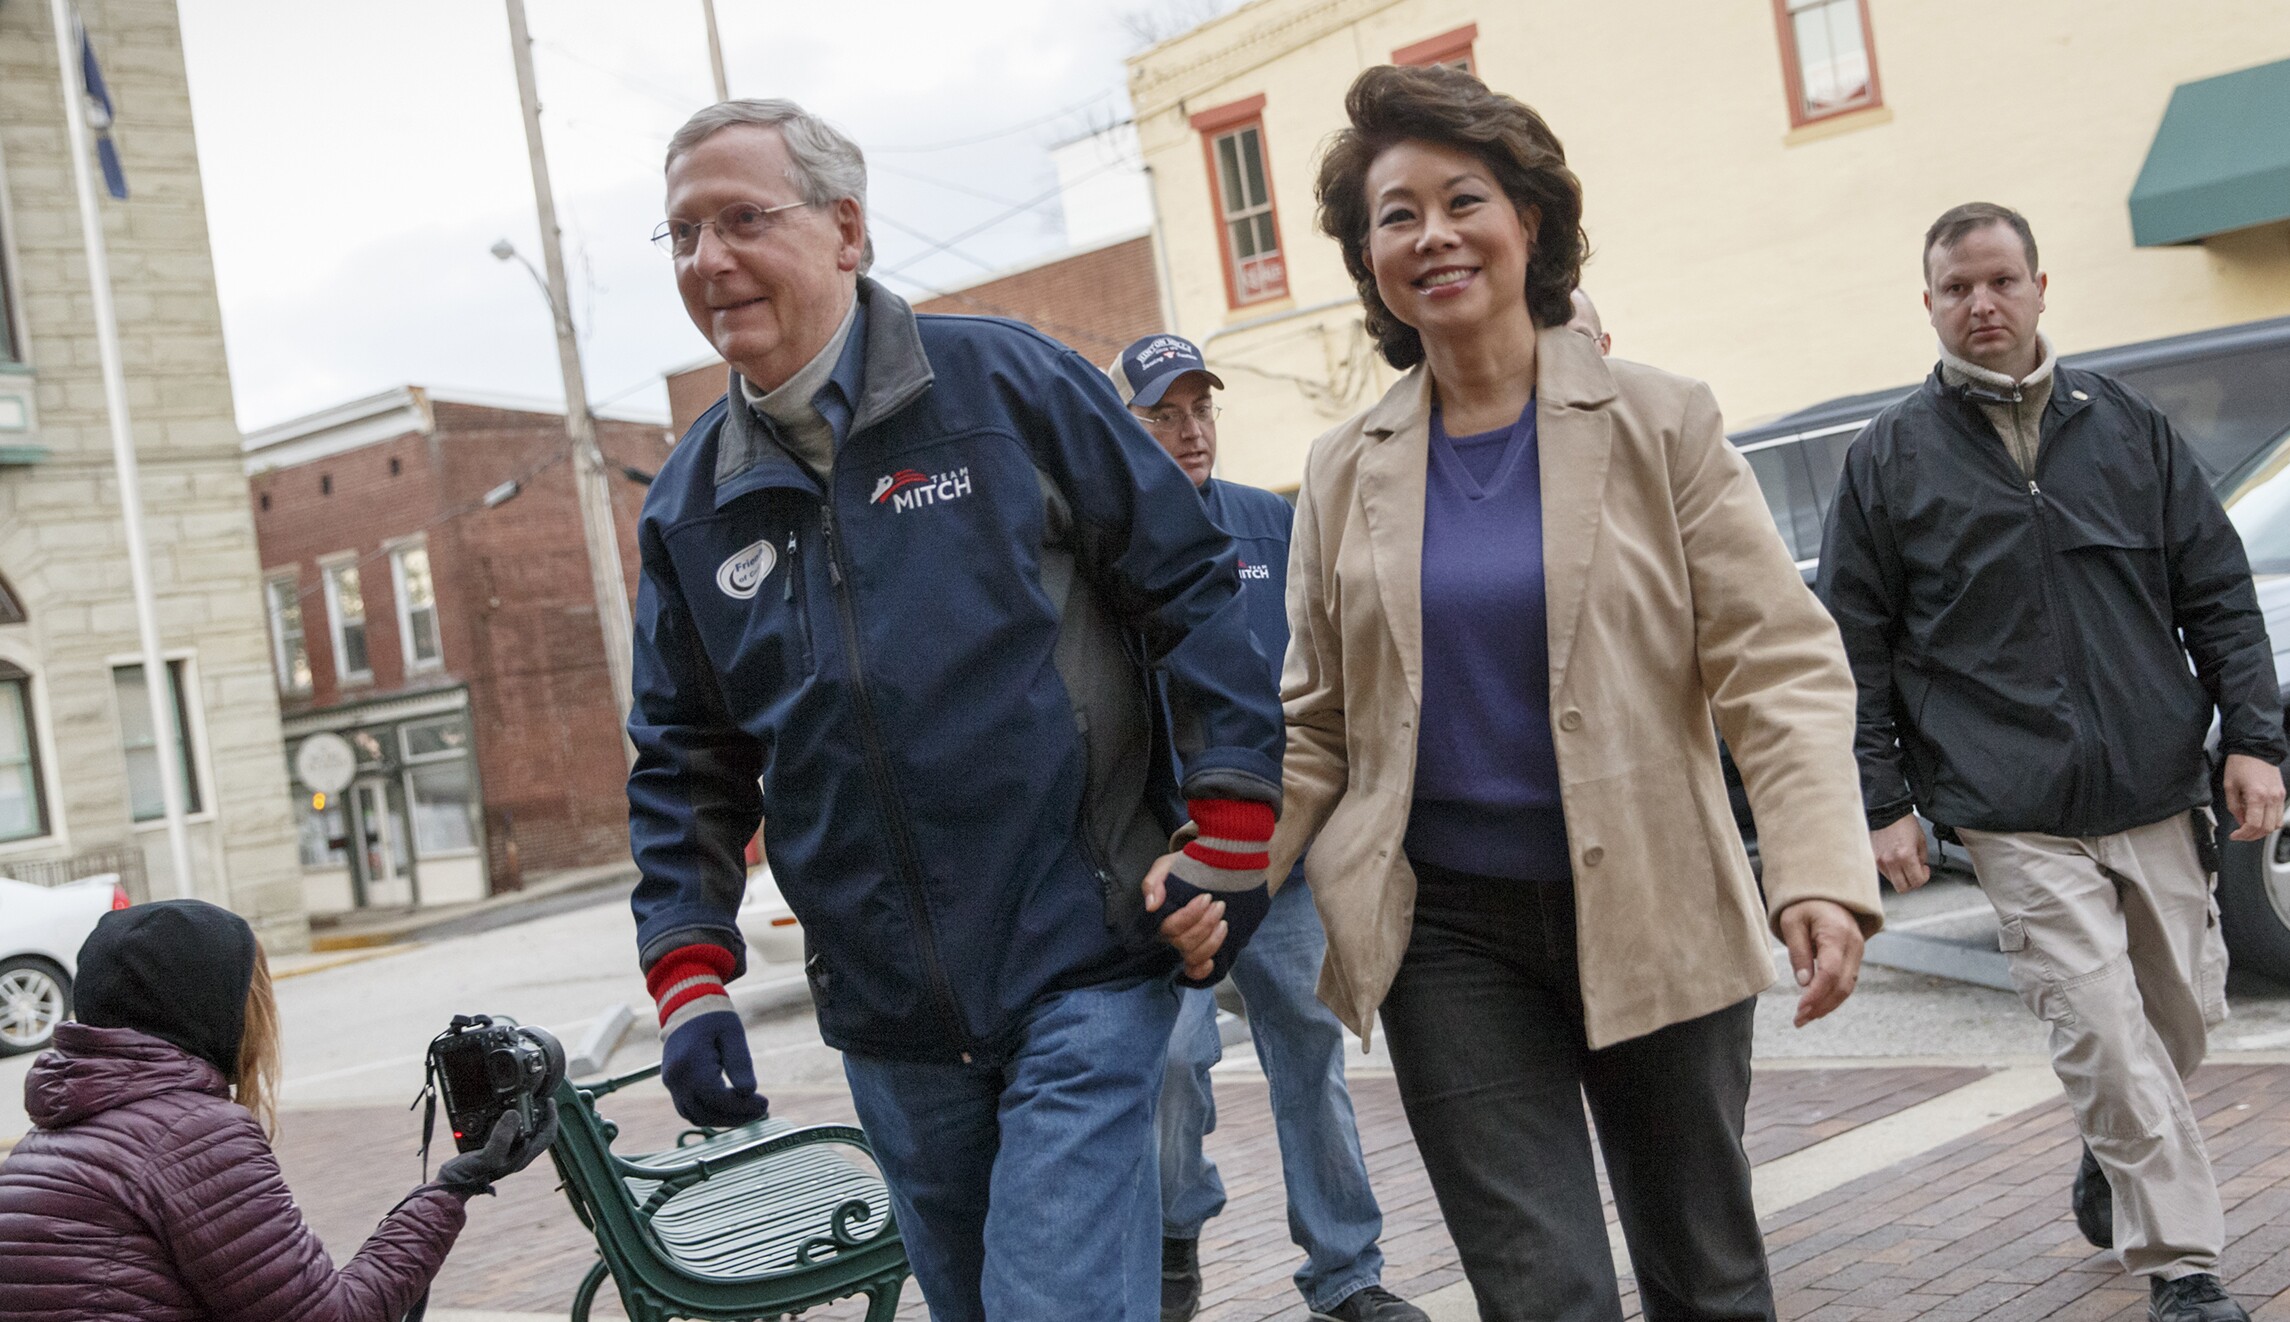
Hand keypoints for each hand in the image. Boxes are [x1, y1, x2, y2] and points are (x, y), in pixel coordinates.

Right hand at [436, 1105, 555, 1193]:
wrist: (451, 1183)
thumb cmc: (471, 1175)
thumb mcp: (488, 1156)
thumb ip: (502, 1138)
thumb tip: (514, 1114)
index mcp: (522, 1156)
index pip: (547, 1136)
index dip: (551, 1117)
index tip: (549, 1101)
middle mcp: (517, 1153)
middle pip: (537, 1130)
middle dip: (540, 1112)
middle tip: (535, 1096)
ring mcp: (506, 1150)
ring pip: (523, 1128)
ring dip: (525, 1113)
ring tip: (521, 1098)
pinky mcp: (494, 1146)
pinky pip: (507, 1128)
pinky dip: (508, 1117)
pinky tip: (501, 1108)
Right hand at [660, 1009, 769, 1128]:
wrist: (686, 1006)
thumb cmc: (713, 1017)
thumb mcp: (733, 1033)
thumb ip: (740, 1062)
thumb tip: (749, 1092)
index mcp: (690, 1063)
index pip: (717, 1098)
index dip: (743, 1106)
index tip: (765, 1103)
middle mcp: (675, 1078)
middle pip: (706, 1112)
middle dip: (736, 1117)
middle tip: (762, 1109)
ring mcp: (670, 1083)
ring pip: (696, 1116)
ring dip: (724, 1119)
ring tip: (750, 1111)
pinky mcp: (672, 1085)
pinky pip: (689, 1110)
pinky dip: (711, 1114)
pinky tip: (732, 1107)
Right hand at [1142, 851, 1225, 981]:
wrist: (1208, 869)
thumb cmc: (1184, 869)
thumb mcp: (1166, 866)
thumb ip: (1154, 882)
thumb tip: (1151, 906)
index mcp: (1160, 917)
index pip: (1170, 927)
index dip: (1190, 916)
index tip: (1206, 897)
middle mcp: (1170, 936)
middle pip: (1184, 942)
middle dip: (1205, 925)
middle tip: (1219, 905)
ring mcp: (1185, 945)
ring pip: (1193, 956)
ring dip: (1211, 941)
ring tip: (1223, 922)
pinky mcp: (1199, 952)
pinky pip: (1194, 972)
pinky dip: (1202, 970)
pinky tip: (1212, 962)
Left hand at [1778, 898, 1863, 1027]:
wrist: (1827, 893)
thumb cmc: (1805, 905)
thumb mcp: (1792, 922)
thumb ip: (1798, 951)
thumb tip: (1804, 983)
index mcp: (1836, 933)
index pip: (1830, 972)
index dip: (1816, 994)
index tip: (1800, 1009)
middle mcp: (1853, 945)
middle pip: (1842, 985)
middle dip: (1821, 1006)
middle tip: (1798, 1020)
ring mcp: (1858, 953)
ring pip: (1847, 988)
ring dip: (1827, 1006)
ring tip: (1804, 1018)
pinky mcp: (1855, 959)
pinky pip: (1847, 982)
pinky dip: (1832, 997)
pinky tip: (1816, 1007)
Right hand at [1870, 814, 1930, 891]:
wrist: (1886, 811)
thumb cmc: (1903, 822)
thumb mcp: (1921, 840)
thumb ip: (1922, 857)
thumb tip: (1919, 867)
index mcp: (1905, 856)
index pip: (1916, 881)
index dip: (1924, 878)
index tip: (1924, 870)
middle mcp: (1890, 861)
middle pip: (1902, 888)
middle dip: (1912, 882)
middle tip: (1915, 873)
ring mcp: (1880, 861)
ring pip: (1892, 881)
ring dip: (1901, 876)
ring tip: (1904, 863)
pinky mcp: (1873, 858)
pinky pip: (1884, 871)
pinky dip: (1891, 869)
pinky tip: (1895, 859)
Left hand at [2222, 753, 2284, 841]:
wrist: (2255, 748)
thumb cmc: (2241, 763)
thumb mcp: (2229, 786)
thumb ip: (2234, 807)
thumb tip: (2240, 821)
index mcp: (2257, 795)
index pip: (2254, 824)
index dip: (2244, 834)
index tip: (2235, 835)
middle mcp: (2272, 797)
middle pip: (2267, 828)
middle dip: (2253, 835)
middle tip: (2241, 835)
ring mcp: (2279, 796)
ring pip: (2276, 824)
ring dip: (2263, 830)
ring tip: (2249, 828)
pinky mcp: (2282, 793)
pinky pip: (2279, 814)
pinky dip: (2270, 821)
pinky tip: (2258, 818)